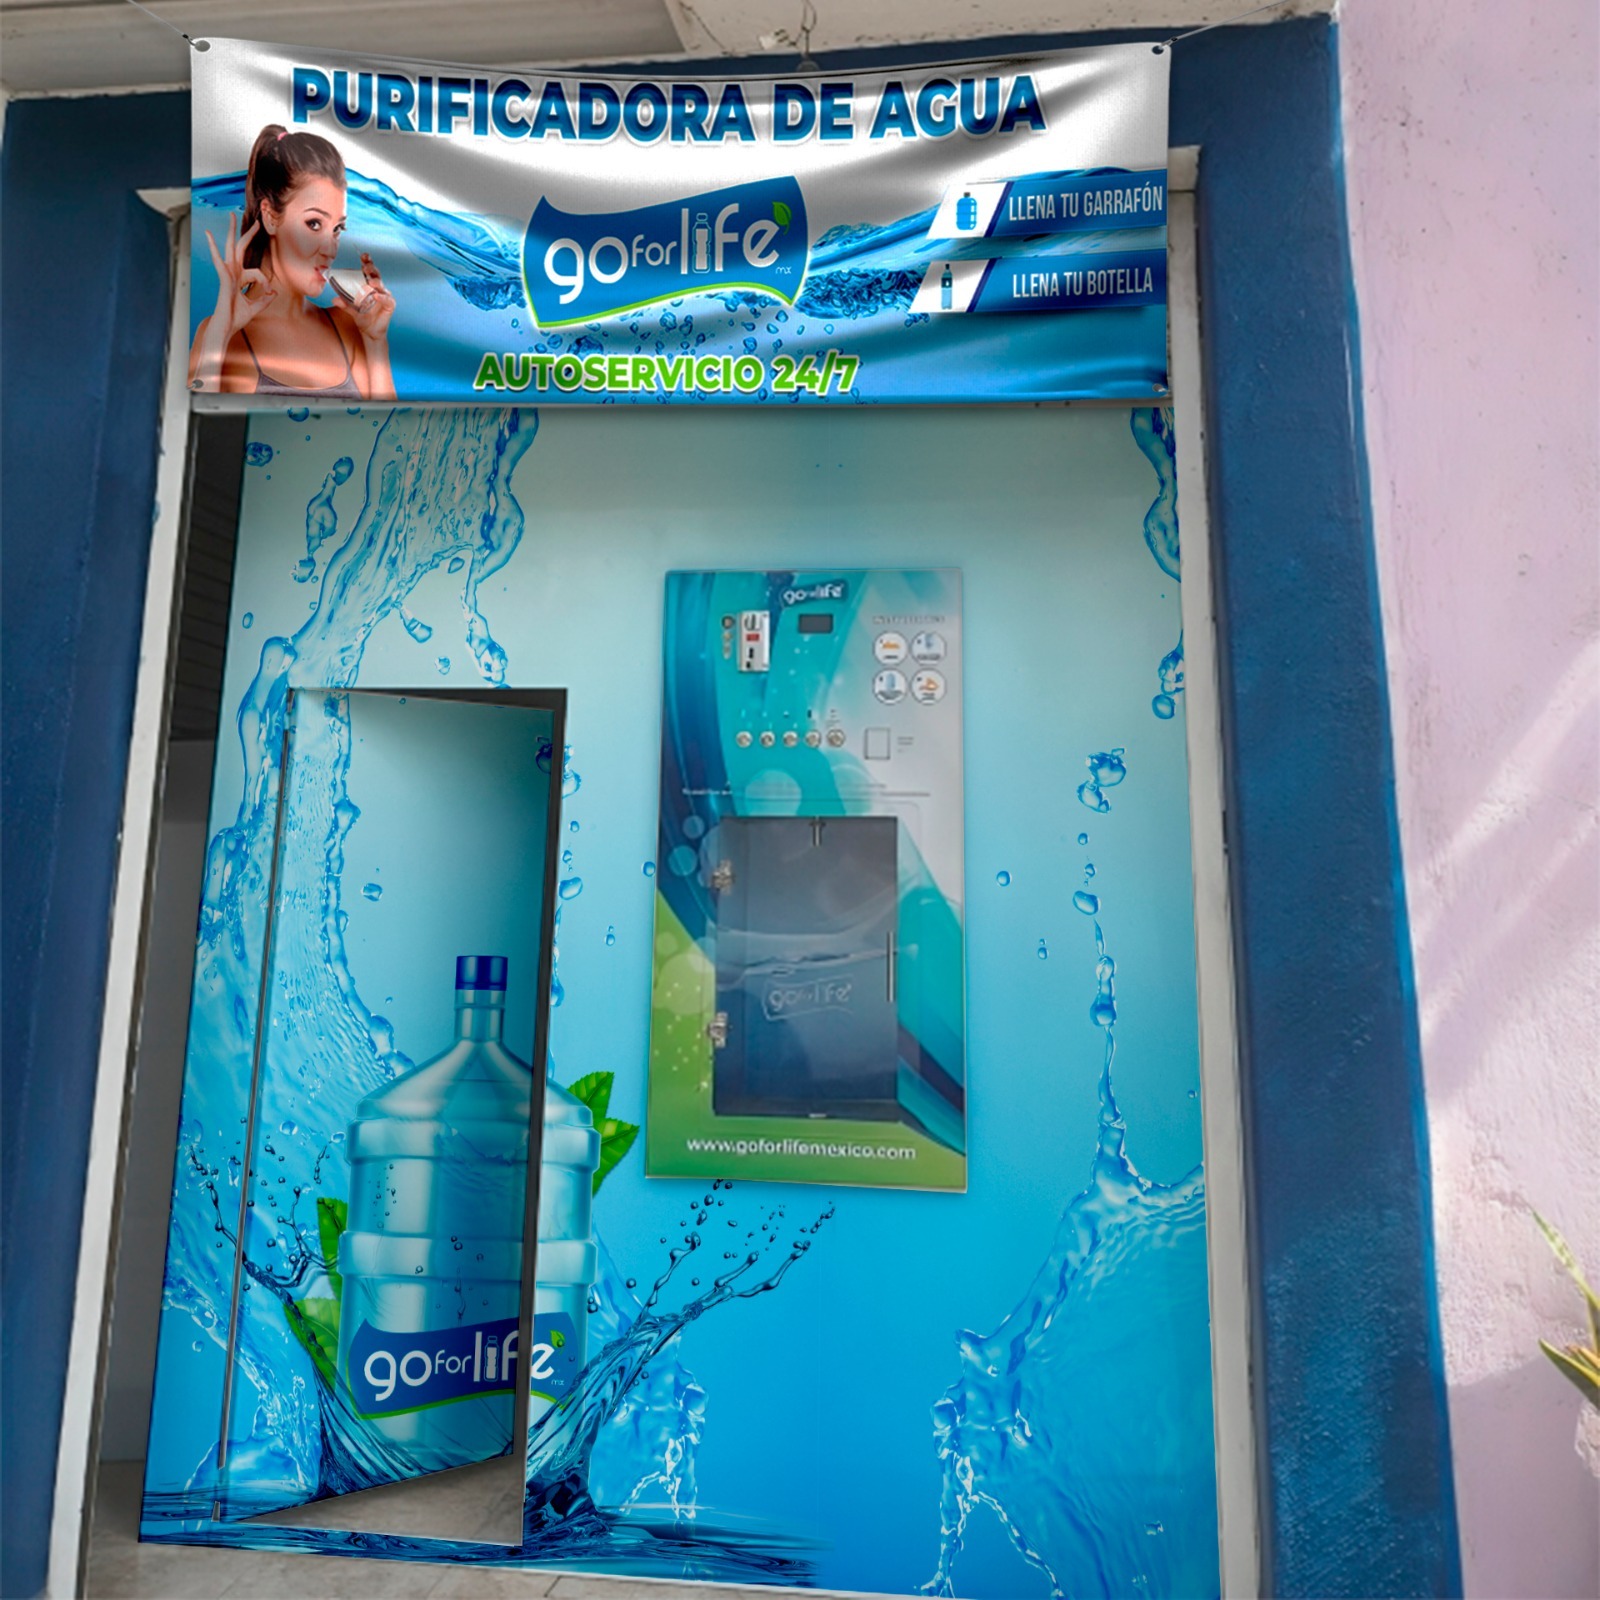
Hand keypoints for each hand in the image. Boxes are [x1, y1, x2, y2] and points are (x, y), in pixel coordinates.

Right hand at [204, 212, 274, 338]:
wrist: (227, 327)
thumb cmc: (237, 318)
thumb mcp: (256, 307)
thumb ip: (265, 299)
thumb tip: (274, 292)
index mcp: (240, 279)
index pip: (257, 272)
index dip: (265, 282)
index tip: (268, 291)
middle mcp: (233, 273)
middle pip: (241, 248)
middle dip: (248, 234)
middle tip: (257, 222)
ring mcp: (227, 273)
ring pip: (230, 247)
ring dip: (231, 231)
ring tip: (232, 215)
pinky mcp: (223, 277)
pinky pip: (218, 259)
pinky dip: (213, 247)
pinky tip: (207, 234)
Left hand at [351, 252, 394, 342]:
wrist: (369, 332)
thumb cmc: (362, 317)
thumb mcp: (350, 308)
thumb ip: (344, 303)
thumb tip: (334, 299)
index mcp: (368, 285)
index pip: (368, 270)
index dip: (367, 262)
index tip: (363, 256)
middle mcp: (377, 288)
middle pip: (376, 274)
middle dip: (371, 269)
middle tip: (365, 267)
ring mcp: (384, 296)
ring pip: (381, 285)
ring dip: (376, 282)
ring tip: (370, 282)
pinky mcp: (389, 305)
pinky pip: (387, 299)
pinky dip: (382, 297)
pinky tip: (376, 295)